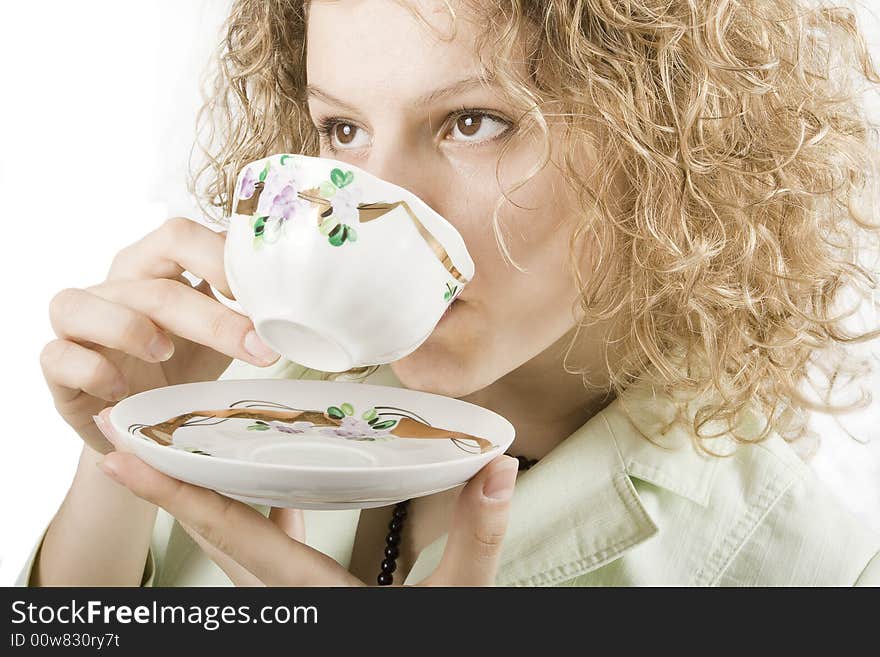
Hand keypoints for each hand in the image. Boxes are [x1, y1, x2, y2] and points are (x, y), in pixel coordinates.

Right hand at [40, 217, 279, 454]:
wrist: (140, 424)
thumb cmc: (181, 367)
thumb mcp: (217, 336)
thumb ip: (242, 311)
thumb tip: (297, 304)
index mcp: (155, 267)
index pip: (179, 235)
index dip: (220, 258)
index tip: (266, 298)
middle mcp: (114, 286)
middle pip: (152, 282)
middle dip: (211, 317)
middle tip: (258, 349)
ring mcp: (78, 323)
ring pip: (84, 304)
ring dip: (130, 329)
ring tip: (166, 353)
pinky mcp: (56, 364)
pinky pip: (58, 355)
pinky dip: (93, 371)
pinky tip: (123, 392)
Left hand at [93, 408, 518, 585]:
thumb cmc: (428, 647)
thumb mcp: (458, 598)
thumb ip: (478, 537)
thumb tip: (497, 467)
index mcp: (308, 588)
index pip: (230, 530)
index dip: (173, 491)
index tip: (121, 456)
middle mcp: (283, 593)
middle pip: (210, 532)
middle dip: (167, 485)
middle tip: (133, 436)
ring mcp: (287, 596)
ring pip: (228, 542)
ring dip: (201, 496)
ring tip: (188, 448)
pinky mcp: (304, 594)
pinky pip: (261, 547)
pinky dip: (251, 512)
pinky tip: (271, 485)